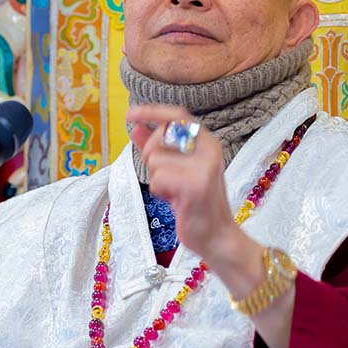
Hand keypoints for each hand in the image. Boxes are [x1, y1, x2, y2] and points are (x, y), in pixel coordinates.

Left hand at [128, 104, 240, 262]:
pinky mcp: (195, 185)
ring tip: (174, 191)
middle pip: (160, 136)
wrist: (217, 235)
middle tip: (164, 177)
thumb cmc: (195, 202)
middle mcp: (209, 149)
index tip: (130, 114)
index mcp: (207, 142)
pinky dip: (160, 192)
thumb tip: (135, 127)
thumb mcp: (177, 169)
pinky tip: (174, 201)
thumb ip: (157, 147)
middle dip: (151, 156)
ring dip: (157, 179)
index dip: (152, 111)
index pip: (178, 115)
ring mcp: (204, 167)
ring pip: (156, 160)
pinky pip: (158, 179)